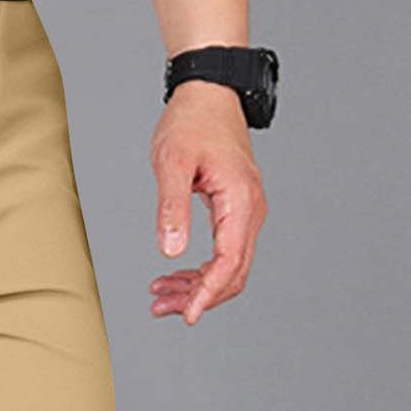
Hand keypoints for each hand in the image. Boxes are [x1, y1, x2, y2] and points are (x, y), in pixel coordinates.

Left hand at [148, 80, 267, 325]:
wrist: (207, 94)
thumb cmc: (191, 122)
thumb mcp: (171, 163)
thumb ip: (172, 208)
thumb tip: (172, 251)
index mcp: (240, 200)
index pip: (229, 262)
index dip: (208, 293)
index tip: (187, 315)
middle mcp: (250, 209)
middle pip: (233, 272)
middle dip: (199, 296)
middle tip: (162, 308)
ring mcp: (246, 211)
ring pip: (229, 265)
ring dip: (197, 286)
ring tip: (160, 296)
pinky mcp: (235, 209)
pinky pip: (224, 250)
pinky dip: (200, 268)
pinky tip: (173, 274)